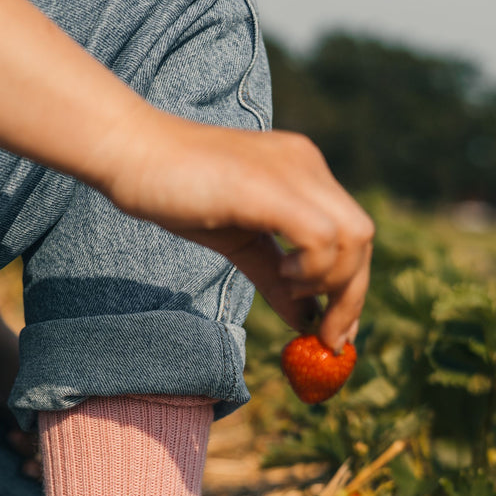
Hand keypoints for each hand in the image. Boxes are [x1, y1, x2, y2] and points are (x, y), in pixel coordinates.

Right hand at [96, 116, 373, 351]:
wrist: (132, 155)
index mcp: (305, 173)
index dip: (353, 288)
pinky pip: (321, 237)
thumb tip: (304, 321)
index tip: (335, 333)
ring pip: (353, 237)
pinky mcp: (267, 188)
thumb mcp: (240, 244)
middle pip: (363, 238)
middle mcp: (308, 165)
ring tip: (293, 290)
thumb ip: (275, 280)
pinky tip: (285, 276)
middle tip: (326, 339)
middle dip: (352, 298)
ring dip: (333, 284)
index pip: (354, 234)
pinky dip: (313, 269)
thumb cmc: (179, 194)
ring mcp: (292, 171)